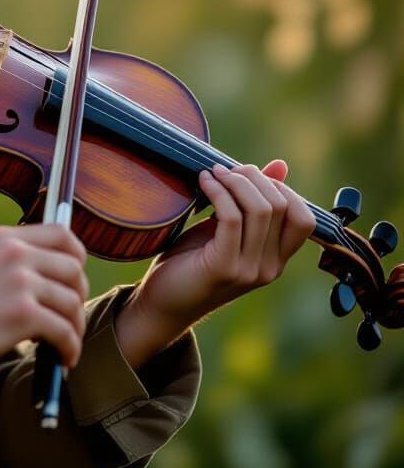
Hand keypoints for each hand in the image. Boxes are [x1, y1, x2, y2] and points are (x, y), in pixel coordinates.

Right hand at [0, 223, 89, 369]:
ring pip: (72, 302)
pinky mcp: (23, 314)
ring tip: (65, 345)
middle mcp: (16, 253)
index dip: (77, 257)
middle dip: (78, 297)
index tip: (74, 279)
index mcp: (6, 237)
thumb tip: (51, 280)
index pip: (62, 233)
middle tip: (69, 318)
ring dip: (75, 329)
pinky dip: (69, 348)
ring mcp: (21, 281)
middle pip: (74, 269)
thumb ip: (12, 262)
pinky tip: (62, 359)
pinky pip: (64, 331)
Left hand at [117, 160, 316, 366]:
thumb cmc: (192, 260)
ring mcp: (249, 270)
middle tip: (225, 169)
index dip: (281, 188)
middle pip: (281, 207)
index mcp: (276, 259)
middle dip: (253, 178)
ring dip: (234, 182)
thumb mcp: (226, 228)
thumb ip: (251, 202)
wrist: (163, 302)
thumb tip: (281, 165)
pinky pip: (231, 218)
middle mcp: (270, 268)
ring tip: (212, 173)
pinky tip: (203, 182)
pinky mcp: (224, 267)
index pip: (305, 219)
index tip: (249, 175)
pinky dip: (218, 192)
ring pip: (259, 209)